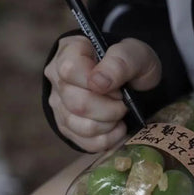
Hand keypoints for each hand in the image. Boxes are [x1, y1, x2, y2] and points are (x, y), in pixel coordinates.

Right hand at [44, 35, 160, 152]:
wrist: (136, 82)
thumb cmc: (132, 64)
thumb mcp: (134, 53)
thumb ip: (119, 62)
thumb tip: (98, 83)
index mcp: (69, 51)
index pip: (70, 71)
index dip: (98, 84)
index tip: (118, 86)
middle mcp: (57, 78)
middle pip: (77, 104)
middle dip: (110, 108)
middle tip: (123, 101)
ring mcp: (59, 105)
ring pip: (80, 126)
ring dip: (109, 124)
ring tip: (120, 113)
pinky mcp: (67, 128)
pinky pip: (86, 143)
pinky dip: (109, 139)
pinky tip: (117, 127)